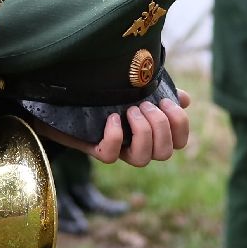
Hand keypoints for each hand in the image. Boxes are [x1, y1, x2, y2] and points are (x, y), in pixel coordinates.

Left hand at [41, 90, 193, 165]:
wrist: (62, 95)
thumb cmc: (102, 91)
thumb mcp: (134, 87)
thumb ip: (158, 90)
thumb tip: (185, 98)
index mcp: (150, 130)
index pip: (178, 142)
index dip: (180, 125)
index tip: (165, 102)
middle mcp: (135, 144)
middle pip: (164, 153)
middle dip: (160, 126)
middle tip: (144, 106)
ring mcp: (116, 149)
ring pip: (142, 160)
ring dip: (142, 133)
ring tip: (129, 111)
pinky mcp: (94, 149)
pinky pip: (111, 156)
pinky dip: (115, 136)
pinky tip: (110, 117)